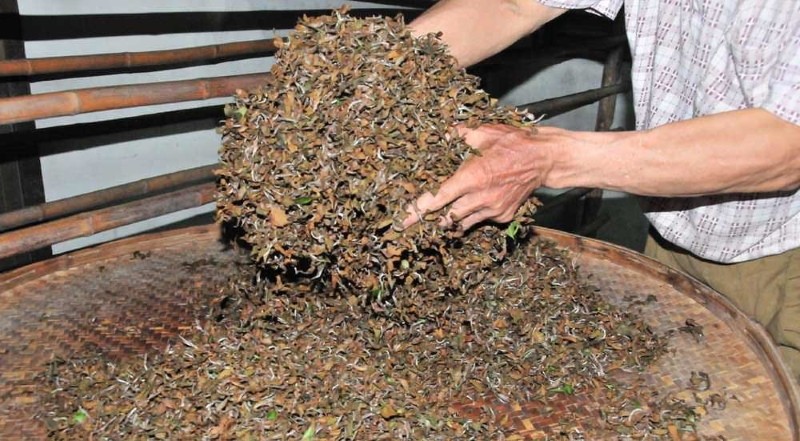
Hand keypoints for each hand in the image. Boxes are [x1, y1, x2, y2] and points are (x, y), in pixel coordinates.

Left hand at [402, 123, 555, 230]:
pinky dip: (472, 215)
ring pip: (462, 223)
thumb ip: (458, 135)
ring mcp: (493, 209)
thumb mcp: (484, 132)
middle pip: (447, 217)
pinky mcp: (503, 215)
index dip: (419, 210)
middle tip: (418, 219)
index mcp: (472, 177)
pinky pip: (480, 220)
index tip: (403, 220)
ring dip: (451, 220)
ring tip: (442, 216)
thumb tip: (440, 132)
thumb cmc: (514, 143)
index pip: (438, 199)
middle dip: (432, 219)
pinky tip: (472, 204)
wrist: (544, 159)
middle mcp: (481, 197)